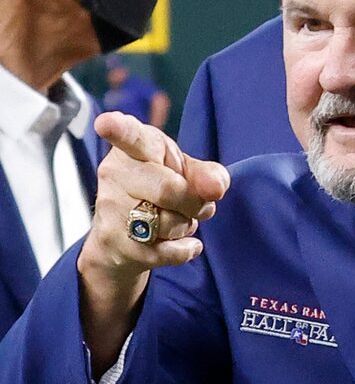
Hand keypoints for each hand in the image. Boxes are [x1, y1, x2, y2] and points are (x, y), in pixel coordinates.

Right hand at [80, 113, 227, 373]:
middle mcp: (114, 179)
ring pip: (166, 217)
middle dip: (194, 200)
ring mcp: (110, 215)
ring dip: (186, 226)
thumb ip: (206, 179)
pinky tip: (185, 251)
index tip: (108, 124)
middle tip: (200, 206)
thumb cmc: (164, 209)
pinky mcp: (114, 249)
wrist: (122, 259)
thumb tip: (217, 182)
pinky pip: (160, 250)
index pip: (133, 137)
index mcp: (133, 154)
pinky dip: (181, 251)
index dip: (126, 132)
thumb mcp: (188, 188)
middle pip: (168, 185)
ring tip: (183, 228)